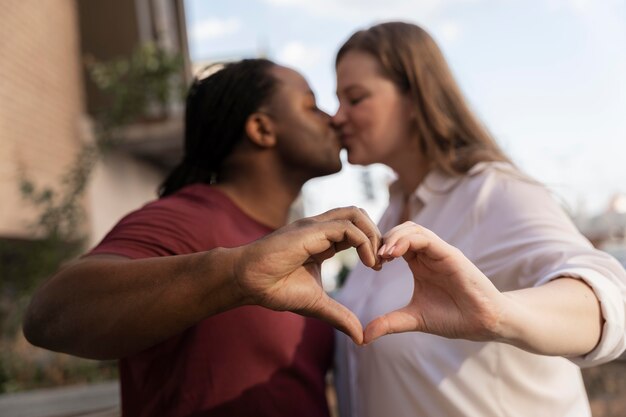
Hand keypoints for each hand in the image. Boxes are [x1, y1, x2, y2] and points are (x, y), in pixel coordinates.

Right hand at [233, 206, 381, 344]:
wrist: (248, 282)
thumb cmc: (274, 289)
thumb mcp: (316, 304)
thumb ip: (339, 315)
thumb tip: (361, 337)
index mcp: (320, 241)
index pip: (354, 231)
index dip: (371, 245)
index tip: (379, 267)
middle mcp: (319, 229)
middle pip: (358, 216)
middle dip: (377, 235)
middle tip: (384, 261)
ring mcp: (314, 226)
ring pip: (355, 214)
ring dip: (373, 234)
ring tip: (377, 261)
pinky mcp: (310, 230)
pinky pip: (347, 227)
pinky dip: (363, 242)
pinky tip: (367, 262)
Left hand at [364, 222, 506, 343]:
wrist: (483, 324)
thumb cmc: (454, 317)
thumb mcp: (414, 319)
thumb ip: (390, 323)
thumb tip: (363, 337)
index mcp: (419, 263)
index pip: (395, 242)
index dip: (379, 248)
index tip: (369, 264)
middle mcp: (429, 254)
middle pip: (401, 230)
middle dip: (382, 239)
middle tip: (371, 257)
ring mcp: (440, 252)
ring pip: (413, 229)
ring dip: (392, 237)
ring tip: (381, 255)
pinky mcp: (451, 255)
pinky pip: (427, 238)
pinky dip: (406, 241)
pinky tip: (393, 254)